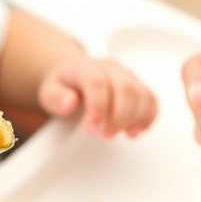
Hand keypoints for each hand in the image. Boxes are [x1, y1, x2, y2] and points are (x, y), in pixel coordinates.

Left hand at [39, 56, 157, 137]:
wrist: (74, 75)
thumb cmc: (64, 85)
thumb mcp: (49, 91)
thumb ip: (55, 97)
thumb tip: (69, 102)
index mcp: (86, 67)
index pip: (97, 82)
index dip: (97, 107)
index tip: (92, 129)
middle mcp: (110, 68)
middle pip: (125, 88)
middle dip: (118, 117)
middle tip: (105, 135)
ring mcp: (126, 75)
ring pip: (141, 93)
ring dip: (134, 118)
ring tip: (121, 134)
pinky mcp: (138, 86)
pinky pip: (151, 99)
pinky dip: (148, 117)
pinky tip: (136, 130)